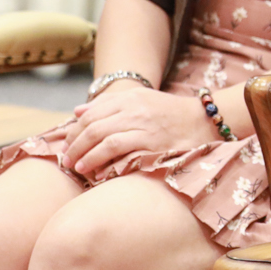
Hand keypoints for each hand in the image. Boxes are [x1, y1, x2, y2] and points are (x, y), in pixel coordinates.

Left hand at [60, 85, 215, 179]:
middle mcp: (135, 110)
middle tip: (66, 159)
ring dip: (86, 156)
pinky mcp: (153, 145)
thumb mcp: (140, 99)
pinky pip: (121, 153)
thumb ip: (108, 104)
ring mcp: (144, 127)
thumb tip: (77, 112)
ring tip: (77, 167)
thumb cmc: (169, 113)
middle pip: (93, 127)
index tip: (66, 144)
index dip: (74, 131)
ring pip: (104, 140)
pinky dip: (104, 163)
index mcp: (130, 98)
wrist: (204, 120)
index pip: (91, 114)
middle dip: (75, 145)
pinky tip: (96, 172)